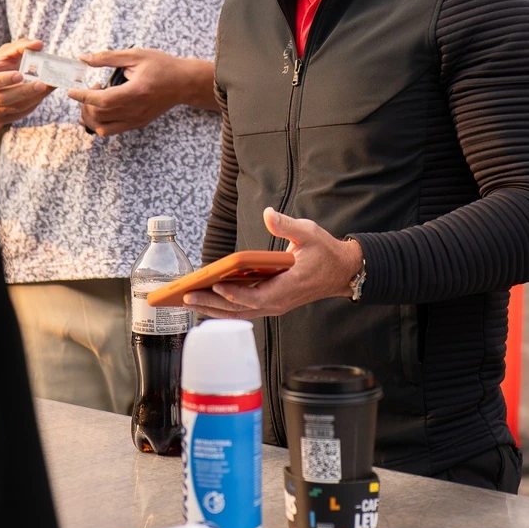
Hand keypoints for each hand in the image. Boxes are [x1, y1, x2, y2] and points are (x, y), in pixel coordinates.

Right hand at [0, 39, 54, 133]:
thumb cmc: (0, 63)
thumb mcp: (7, 51)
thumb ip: (22, 46)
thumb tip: (39, 44)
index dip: (2, 80)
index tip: (20, 74)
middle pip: (1, 99)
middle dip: (23, 91)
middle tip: (42, 84)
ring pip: (13, 108)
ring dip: (32, 98)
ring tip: (48, 87)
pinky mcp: (0, 120)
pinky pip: (19, 114)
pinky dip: (33, 104)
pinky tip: (43, 94)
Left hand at [68, 48, 207, 135]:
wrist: (184, 83)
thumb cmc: (162, 66)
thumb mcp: (136, 55)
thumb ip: (108, 58)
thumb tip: (84, 58)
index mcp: (136, 92)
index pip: (102, 100)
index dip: (82, 96)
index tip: (71, 90)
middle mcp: (135, 110)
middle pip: (99, 114)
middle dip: (85, 102)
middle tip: (92, 87)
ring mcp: (136, 120)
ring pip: (101, 127)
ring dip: (90, 115)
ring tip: (94, 99)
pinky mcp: (137, 124)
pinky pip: (111, 131)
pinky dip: (98, 123)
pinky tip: (98, 110)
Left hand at [186, 208, 363, 319]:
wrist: (342, 271)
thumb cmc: (325, 252)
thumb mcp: (308, 233)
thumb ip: (286, 225)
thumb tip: (268, 215)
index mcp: (287, 287)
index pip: (256, 296)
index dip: (235, 293)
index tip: (215, 285)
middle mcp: (278, 302)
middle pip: (240, 309)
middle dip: (212, 304)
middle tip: (186, 297)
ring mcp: (274, 305)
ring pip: (240, 313)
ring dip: (214, 309)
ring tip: (188, 301)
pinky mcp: (271, 303)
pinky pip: (244, 309)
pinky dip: (224, 307)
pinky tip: (207, 300)